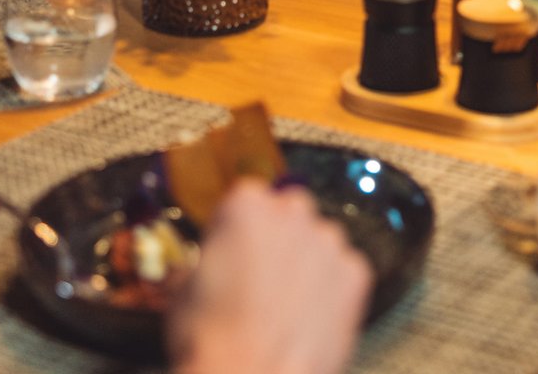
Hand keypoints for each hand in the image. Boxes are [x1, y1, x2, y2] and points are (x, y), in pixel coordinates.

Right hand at [169, 179, 372, 373]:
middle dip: (279, 236)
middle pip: (290, 211)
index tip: (233, 250)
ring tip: (286, 303)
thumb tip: (202, 268)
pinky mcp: (355, 274)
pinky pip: (344, 271)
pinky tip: (310, 316)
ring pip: (320, 241)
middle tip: (262, 277)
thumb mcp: (181, 290)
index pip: (247, 199)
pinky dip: (332, 288)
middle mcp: (293, 213)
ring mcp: (329, 242)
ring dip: (307, 261)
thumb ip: (202, 261)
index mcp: (246, 204)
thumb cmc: (212, 338)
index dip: (238, 229)